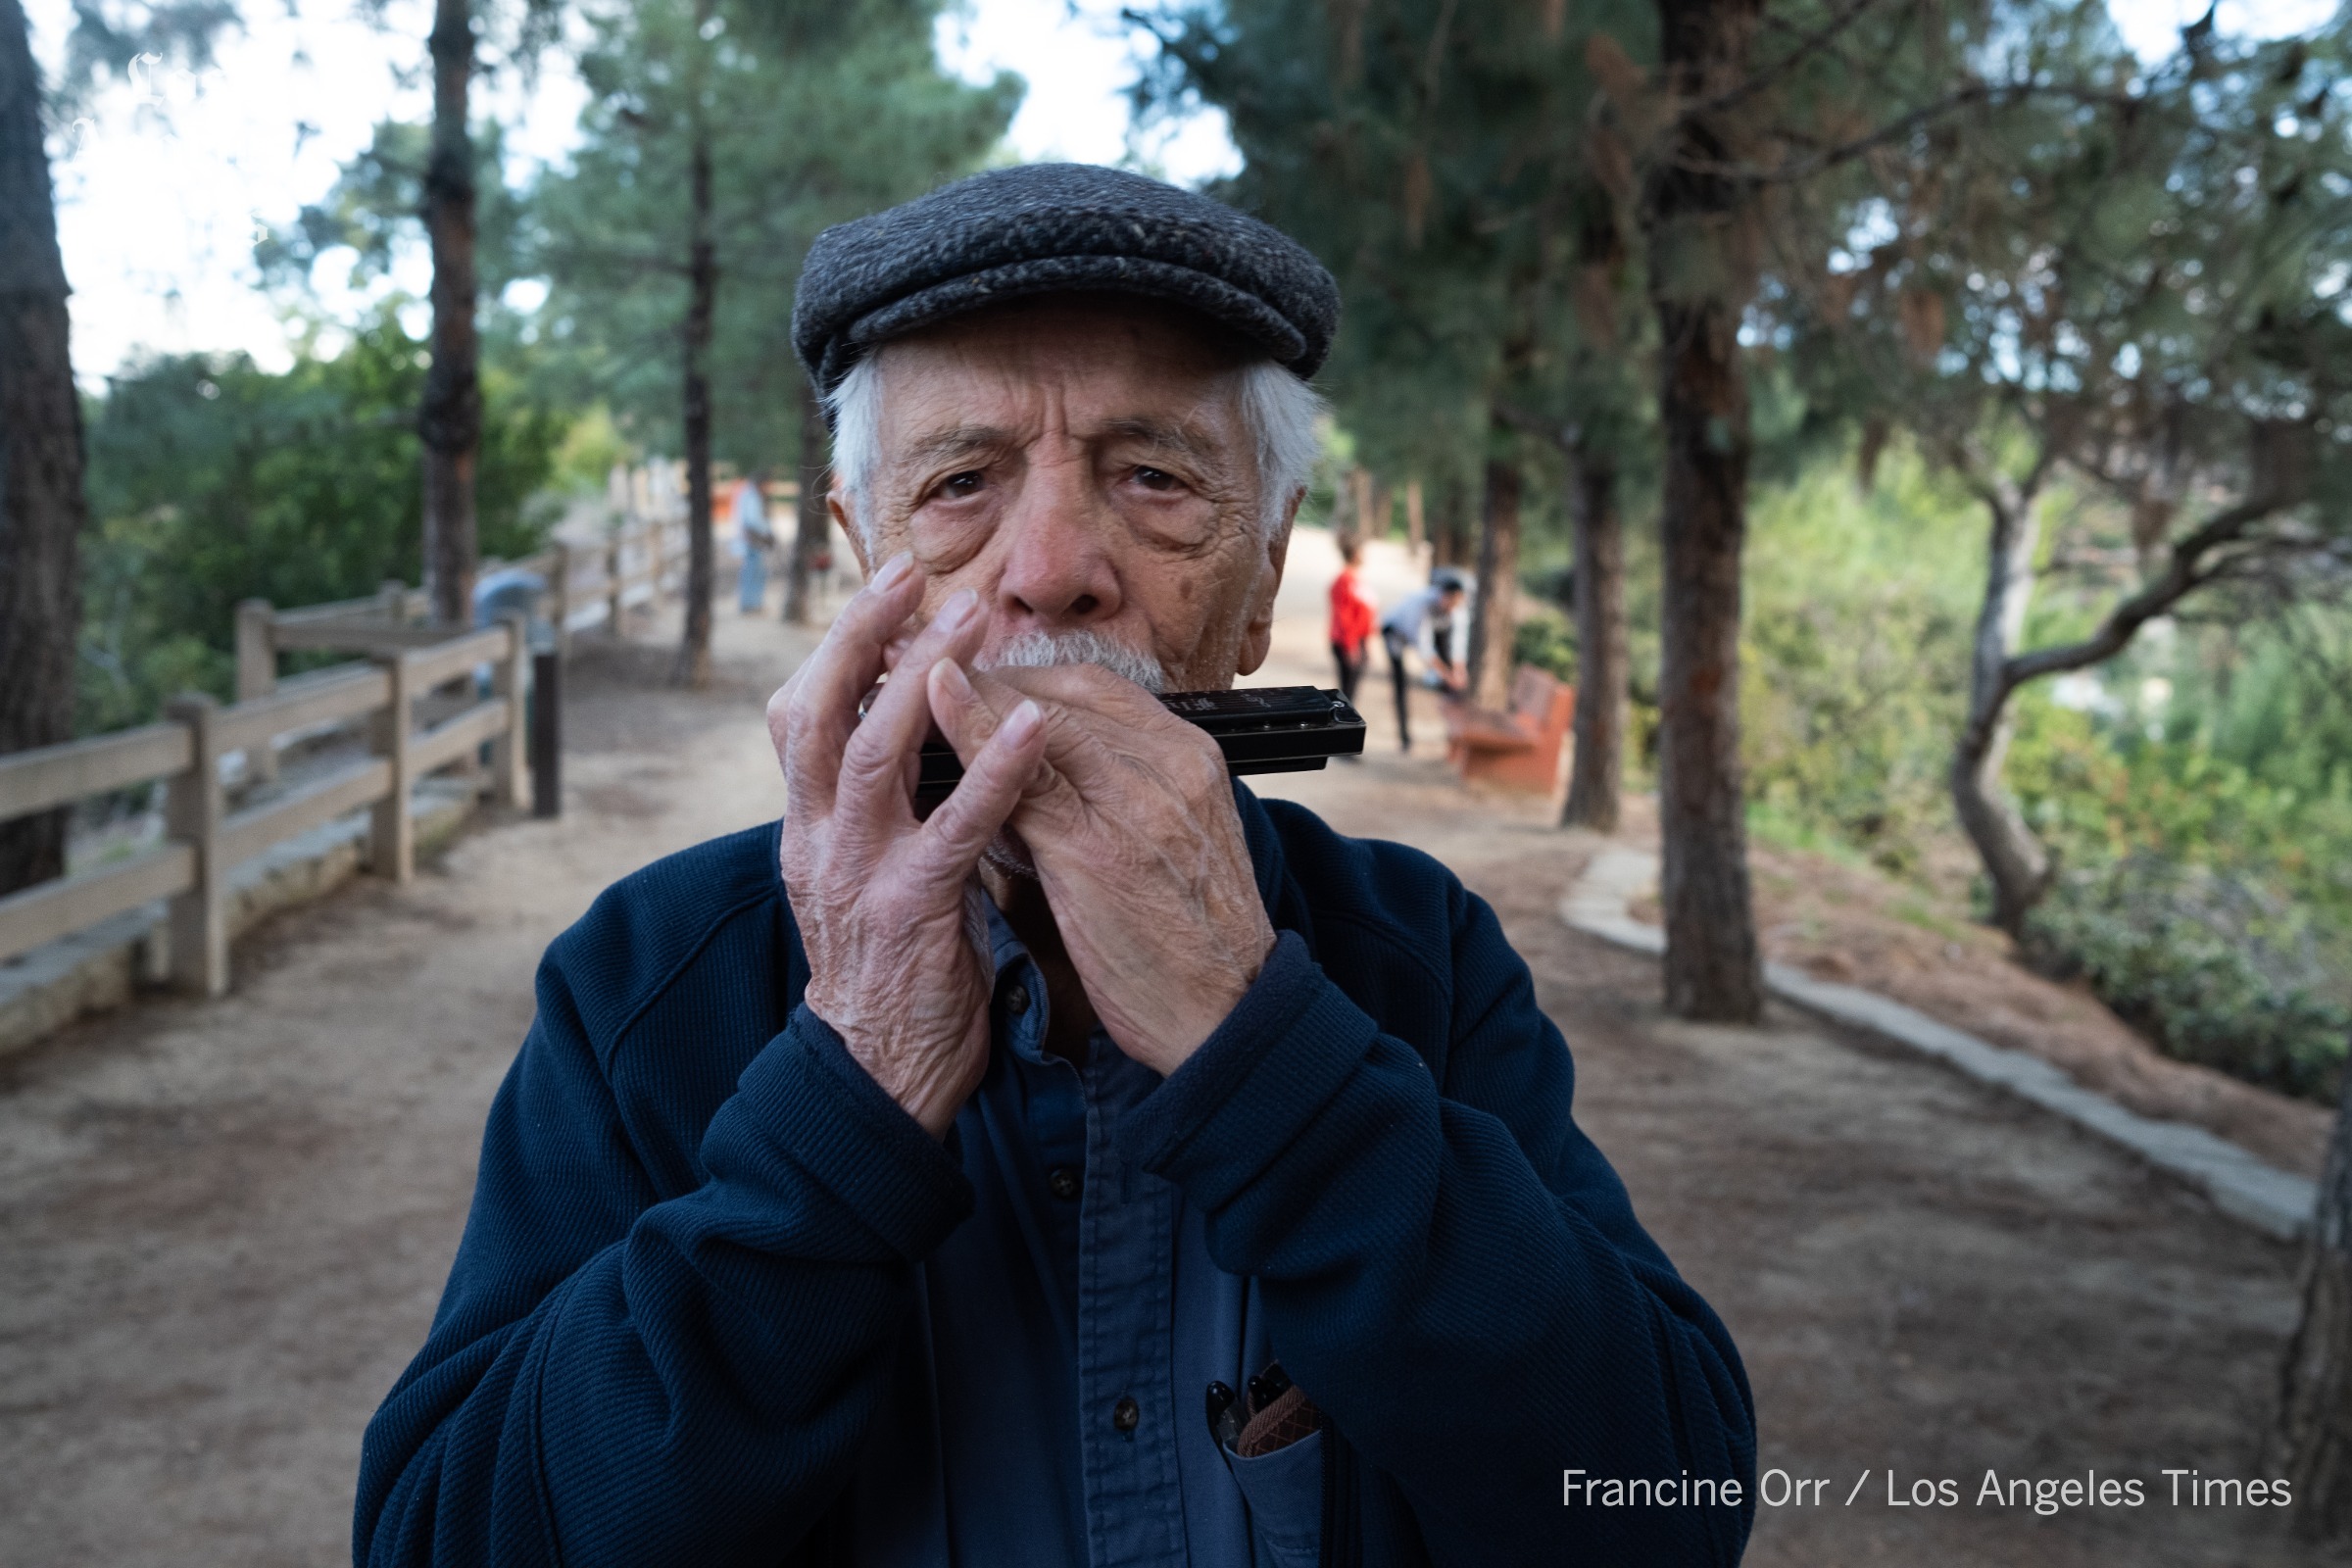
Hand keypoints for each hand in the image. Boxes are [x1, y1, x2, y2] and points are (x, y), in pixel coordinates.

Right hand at [770, 555, 1048, 1135]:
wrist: (877, 1079)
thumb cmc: (890, 972)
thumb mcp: (865, 876)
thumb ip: (878, 811)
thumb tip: (913, 739)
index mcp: (808, 825)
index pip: (800, 713)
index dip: (837, 646)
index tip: (883, 588)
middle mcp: (819, 837)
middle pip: (819, 709)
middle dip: (863, 633)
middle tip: (911, 572)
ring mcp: (859, 871)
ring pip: (874, 750)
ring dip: (926, 678)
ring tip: (972, 621)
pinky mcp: (911, 910)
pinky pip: (953, 827)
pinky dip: (995, 769)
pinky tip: (1031, 724)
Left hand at [929, 662, 1276, 1076]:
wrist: (1230, 1014)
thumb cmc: (1191, 940)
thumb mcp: (1167, 841)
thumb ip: (1120, 792)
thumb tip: (1042, 765)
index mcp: (1189, 757)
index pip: (1095, 687)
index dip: (1024, 676)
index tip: (972, 675)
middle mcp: (1169, 763)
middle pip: (1063, 691)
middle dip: (988, 674)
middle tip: (919, 665)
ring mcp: (1135, 803)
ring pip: (1038, 724)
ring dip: (969, 695)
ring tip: (905, 683)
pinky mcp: (1097, 851)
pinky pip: (1023, 782)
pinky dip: (972, 742)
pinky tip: (930, 722)